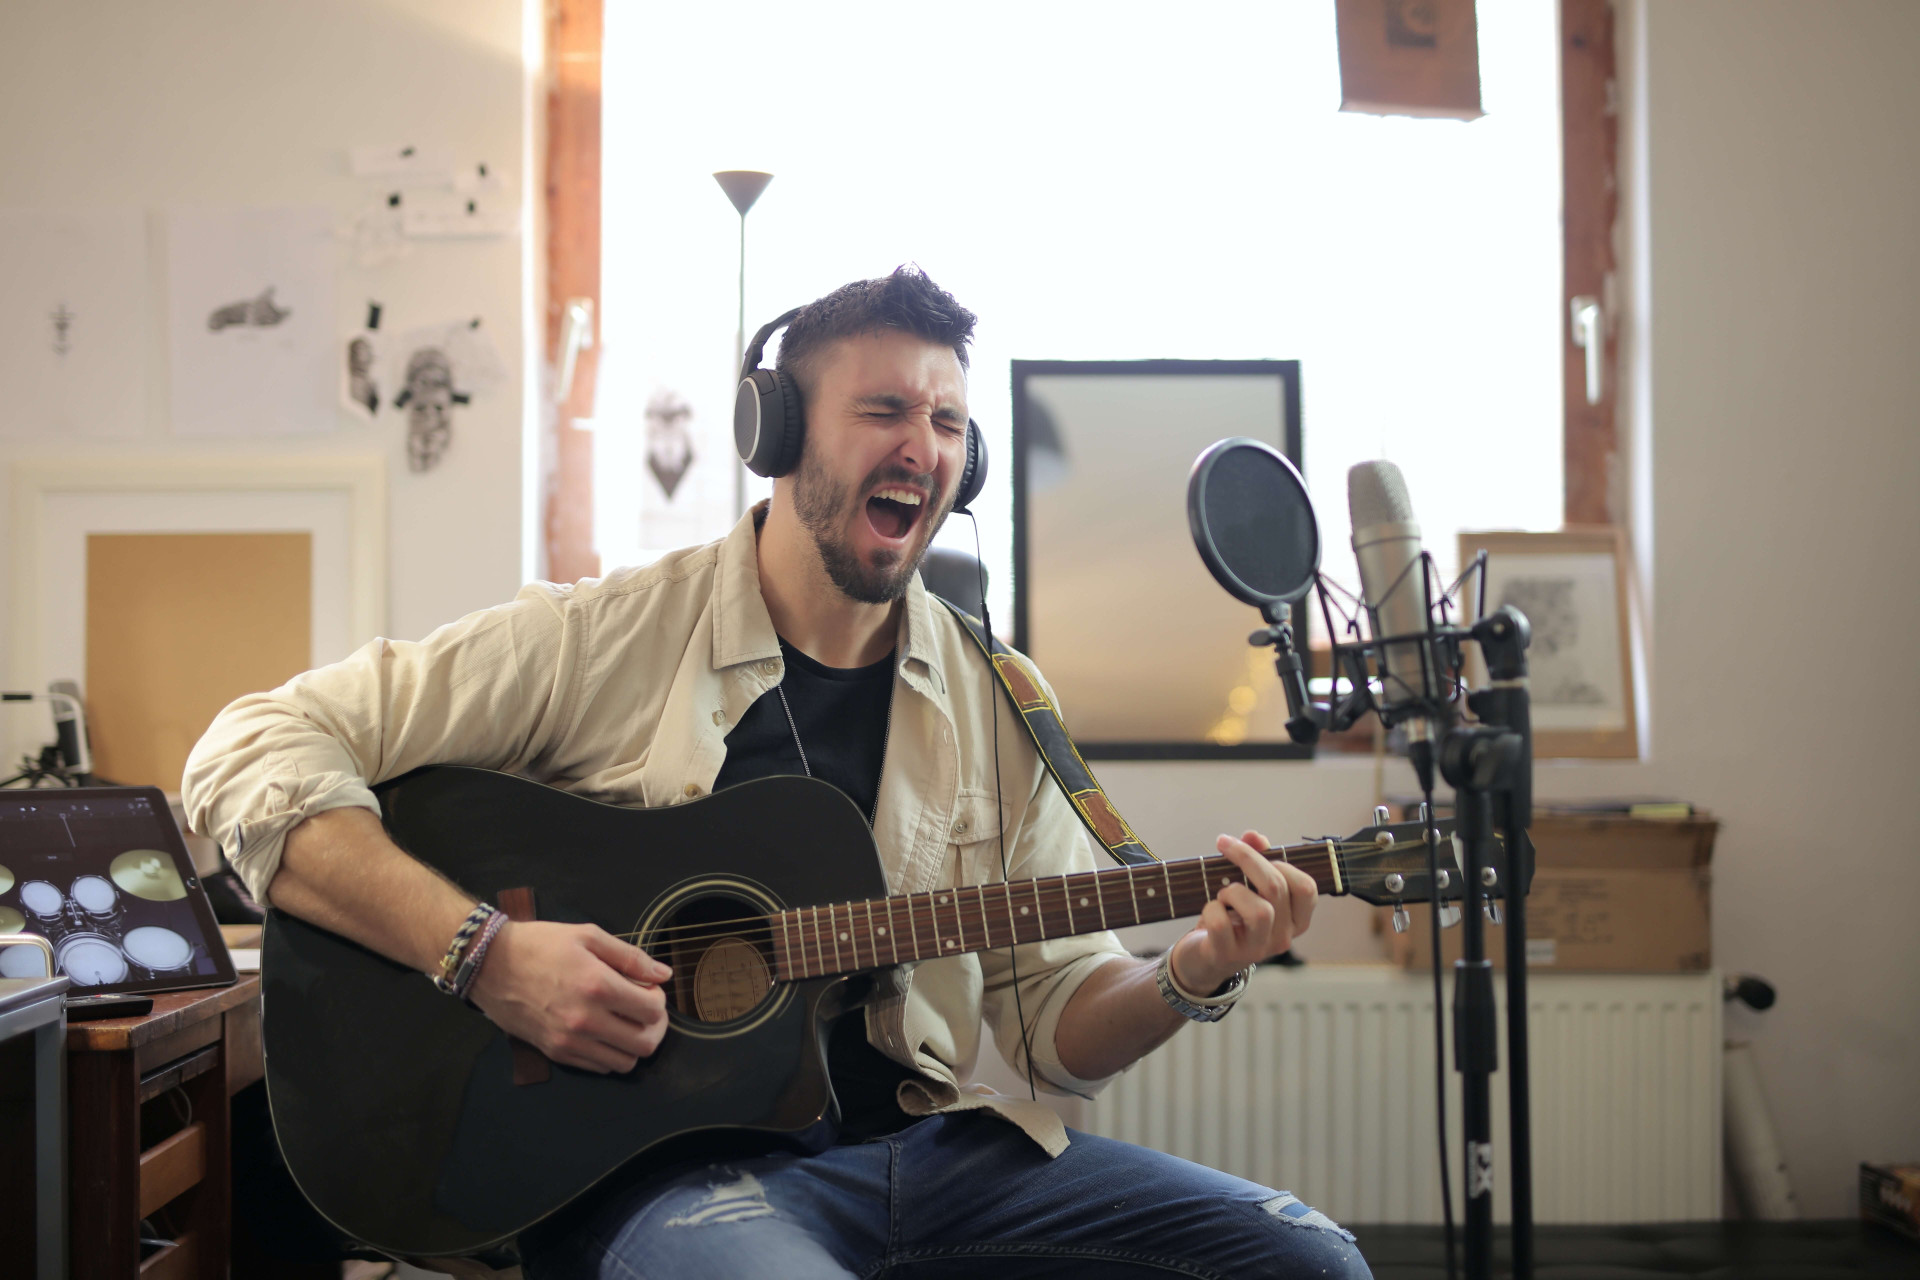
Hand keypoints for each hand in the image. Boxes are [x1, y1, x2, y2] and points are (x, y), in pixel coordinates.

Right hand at [467, 921, 672, 1072]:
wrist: (489, 965)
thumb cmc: (540, 945)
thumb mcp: (587, 936)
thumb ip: (630, 956)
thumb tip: (663, 973)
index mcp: (598, 986)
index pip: (652, 1011)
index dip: (659, 1000)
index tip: (648, 988)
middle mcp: (586, 1021)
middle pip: (645, 1044)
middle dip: (654, 1026)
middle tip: (644, 1009)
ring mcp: (569, 1042)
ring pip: (625, 1063)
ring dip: (634, 1043)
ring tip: (625, 1022)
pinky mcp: (555, 1053)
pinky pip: (598, 1067)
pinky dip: (610, 1053)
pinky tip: (604, 1032)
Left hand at [1169, 830, 1316, 994]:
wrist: (1205, 959)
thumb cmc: (1232, 918)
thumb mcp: (1248, 888)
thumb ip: (1256, 859)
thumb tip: (1254, 836)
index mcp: (1295, 920)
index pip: (1306, 888)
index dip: (1282, 862)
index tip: (1257, 849)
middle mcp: (1282, 937)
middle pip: (1277, 889)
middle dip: (1248, 859)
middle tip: (1225, 845)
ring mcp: (1256, 950)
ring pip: (1259, 911)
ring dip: (1234, 891)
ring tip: (1223, 894)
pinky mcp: (1227, 955)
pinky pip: (1222, 924)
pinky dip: (1212, 908)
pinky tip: (1211, 910)